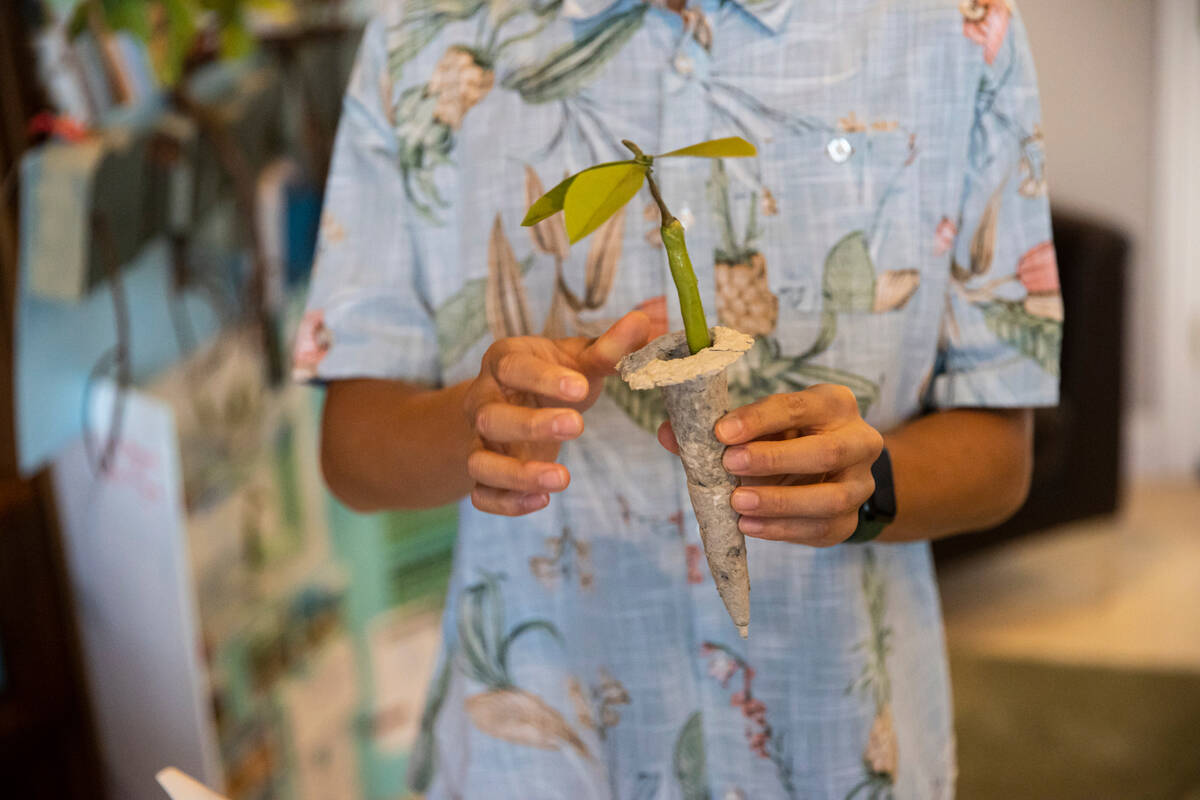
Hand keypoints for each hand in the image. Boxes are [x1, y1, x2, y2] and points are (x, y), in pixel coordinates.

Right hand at [464, 311, 649, 515]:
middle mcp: (483, 401)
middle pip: (491, 416)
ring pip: (480, 462)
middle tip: (577, 426)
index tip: (580, 387)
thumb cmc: (553, 375)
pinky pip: (482, 495)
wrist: (514, 401)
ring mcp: (479, 440)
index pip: (513, 368)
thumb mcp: (578, 358)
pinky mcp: (485, 473)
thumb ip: (608, 348)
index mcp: (504, 363)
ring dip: (518, 474)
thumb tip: (643, 322)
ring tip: (562, 478)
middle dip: (531, 425)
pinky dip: (506, 503)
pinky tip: (542, 501)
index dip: (543, 379)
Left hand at [658, 384, 883, 545]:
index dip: (760, 419)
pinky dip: (781, 530)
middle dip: (775, 459)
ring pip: (830, 498)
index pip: (799, 407)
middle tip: (729, 465)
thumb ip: (718, 428)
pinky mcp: (849, 521)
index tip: (721, 430)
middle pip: (826, 452)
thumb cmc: (785, 438)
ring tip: (737, 503)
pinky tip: (748, 526)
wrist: (828, 472)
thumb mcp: (759, 424)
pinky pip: (820, 529)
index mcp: (834, 404)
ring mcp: (859, 485)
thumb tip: (668, 434)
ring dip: (779, 502)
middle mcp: (859, 441)